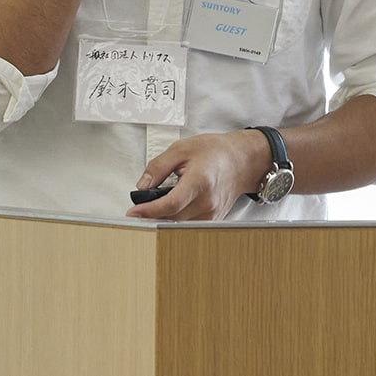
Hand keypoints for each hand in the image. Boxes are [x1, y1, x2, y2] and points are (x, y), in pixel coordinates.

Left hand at [125, 128, 270, 220]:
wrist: (242, 161)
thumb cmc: (215, 152)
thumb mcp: (181, 149)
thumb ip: (158, 167)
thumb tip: (142, 186)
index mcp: (200, 181)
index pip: (170, 204)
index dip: (149, 211)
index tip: (133, 212)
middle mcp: (208, 201)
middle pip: (172, 218)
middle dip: (152, 215)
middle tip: (138, 209)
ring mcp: (212, 213)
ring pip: (180, 225)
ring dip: (163, 219)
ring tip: (154, 207)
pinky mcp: (214, 219)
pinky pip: (189, 225)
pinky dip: (176, 220)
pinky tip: (171, 209)